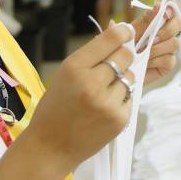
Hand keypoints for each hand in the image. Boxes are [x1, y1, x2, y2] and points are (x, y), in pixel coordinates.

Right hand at [22, 23, 135, 171]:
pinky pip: (130, 97)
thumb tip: (118, 32)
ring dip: (120, 80)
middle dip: (122, 57)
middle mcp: (92, 83)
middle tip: (111, 66)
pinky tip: (104, 108)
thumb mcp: (64, 74)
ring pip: (130, 76)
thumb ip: (90, 56)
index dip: (123, 32)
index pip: (110, 39)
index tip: (127, 32)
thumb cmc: (55, 108)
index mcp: (75, 67)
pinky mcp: (119, 119)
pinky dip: (121, 99)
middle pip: (125, 55)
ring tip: (102, 93)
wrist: (50, 147)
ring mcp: (108, 102)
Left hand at [130, 2, 180, 84]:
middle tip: (152, 38)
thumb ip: (144, 20)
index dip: (171, 8)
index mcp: (156, 21)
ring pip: (174, 43)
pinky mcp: (168, 64)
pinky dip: (156, 60)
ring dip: (157, 48)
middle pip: (178, 24)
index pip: (171, 9)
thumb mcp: (130, 33)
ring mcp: (168, 49)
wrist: (118, 71)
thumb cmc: (123, 49)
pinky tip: (146, 63)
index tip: (165, 12)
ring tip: (143, 52)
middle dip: (166, 30)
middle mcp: (165, 33)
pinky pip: (170, 59)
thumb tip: (157, 3)